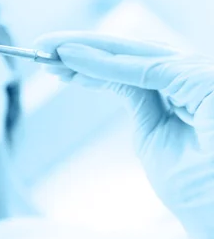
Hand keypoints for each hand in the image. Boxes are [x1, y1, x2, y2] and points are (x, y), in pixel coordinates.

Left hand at [35, 31, 213, 238]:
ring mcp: (201, 77)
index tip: (55, 62)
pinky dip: (102, 63)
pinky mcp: (202, 82)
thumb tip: (104, 76)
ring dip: (86, 50)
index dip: (93, 59)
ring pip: (134, 54)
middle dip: (84, 48)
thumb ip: (137, 100)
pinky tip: (70, 60)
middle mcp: (196, 75)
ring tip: (47, 51)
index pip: (135, 63)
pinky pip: (142, 70)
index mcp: (188, 88)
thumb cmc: (194, 191)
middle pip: (133, 52)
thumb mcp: (154, 135)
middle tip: (41, 48)